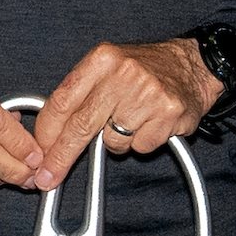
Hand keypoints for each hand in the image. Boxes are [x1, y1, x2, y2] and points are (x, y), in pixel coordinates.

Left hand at [29, 38, 221, 191]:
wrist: (194, 65)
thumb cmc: (146, 69)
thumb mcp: (108, 67)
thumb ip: (80, 93)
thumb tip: (50, 133)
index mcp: (102, 59)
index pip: (62, 101)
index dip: (47, 132)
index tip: (40, 152)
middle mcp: (122, 74)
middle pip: (80, 126)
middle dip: (61, 156)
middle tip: (48, 176)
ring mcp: (146, 94)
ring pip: (112, 141)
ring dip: (116, 141)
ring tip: (131, 119)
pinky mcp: (168, 114)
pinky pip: (140, 146)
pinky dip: (142, 142)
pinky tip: (150, 123)